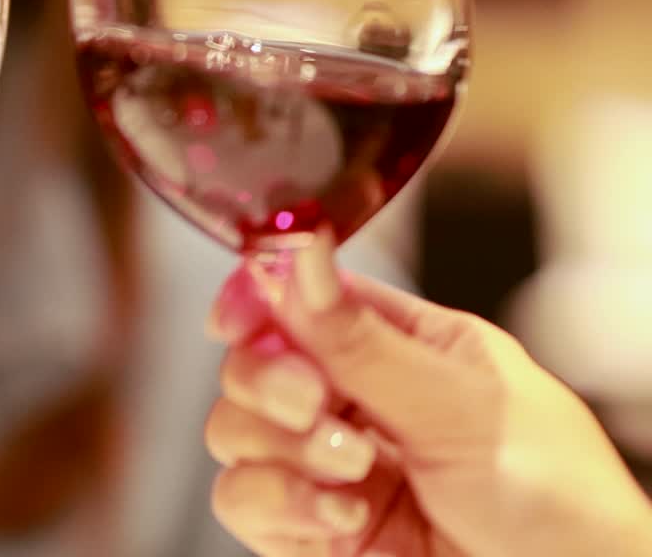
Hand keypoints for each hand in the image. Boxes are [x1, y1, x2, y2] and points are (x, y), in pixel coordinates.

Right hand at [204, 234, 651, 556]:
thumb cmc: (557, 498)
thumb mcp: (466, 404)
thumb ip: (366, 340)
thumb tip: (300, 260)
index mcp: (400, 345)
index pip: (302, 298)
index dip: (255, 298)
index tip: (233, 319)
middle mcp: (354, 401)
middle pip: (251, 363)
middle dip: (270, 382)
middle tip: (315, 403)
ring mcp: (327, 467)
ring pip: (234, 433)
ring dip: (284, 452)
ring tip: (353, 472)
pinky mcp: (310, 529)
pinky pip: (242, 502)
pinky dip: (280, 507)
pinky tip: (342, 517)